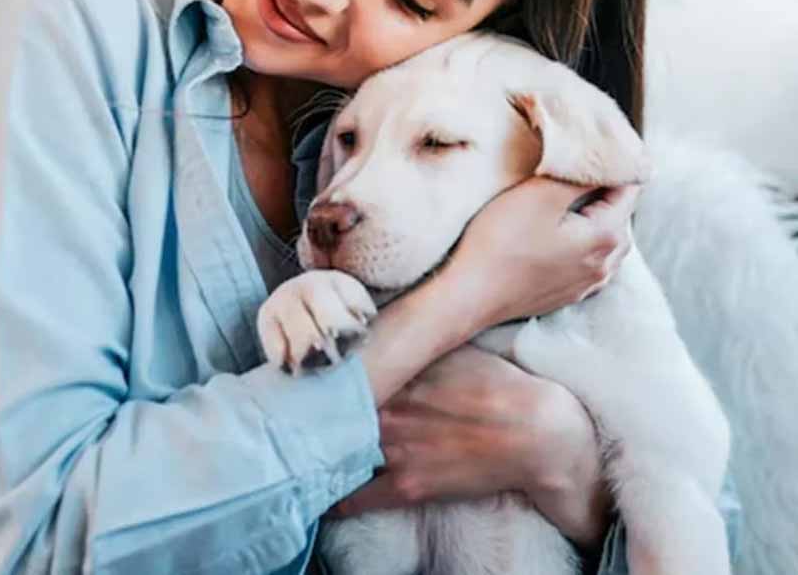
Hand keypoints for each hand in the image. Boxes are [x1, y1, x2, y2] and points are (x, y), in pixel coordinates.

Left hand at [327, 345, 612, 549]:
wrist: (535, 433)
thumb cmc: (498, 384)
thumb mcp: (454, 350)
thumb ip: (415, 345)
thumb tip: (385, 332)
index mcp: (399, 372)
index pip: (344, 374)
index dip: (326, 377)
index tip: (306, 378)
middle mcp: (388, 409)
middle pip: (335, 409)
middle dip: (318, 410)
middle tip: (294, 412)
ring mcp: (396, 449)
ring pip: (341, 449)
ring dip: (326, 447)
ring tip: (305, 449)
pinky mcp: (408, 485)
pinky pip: (360, 496)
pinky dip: (339, 496)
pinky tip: (322, 496)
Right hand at [439, 177, 640, 335]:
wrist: (470, 295)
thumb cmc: (502, 242)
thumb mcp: (539, 195)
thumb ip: (579, 176)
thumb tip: (605, 161)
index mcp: (606, 236)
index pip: (629, 188)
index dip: (612, 165)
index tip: (589, 151)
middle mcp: (605, 264)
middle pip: (619, 214)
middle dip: (602, 191)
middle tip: (573, 172)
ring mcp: (586, 284)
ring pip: (604, 240)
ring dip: (590, 218)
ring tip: (562, 202)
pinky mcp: (565, 294)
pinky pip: (585, 261)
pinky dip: (578, 243)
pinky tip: (554, 236)